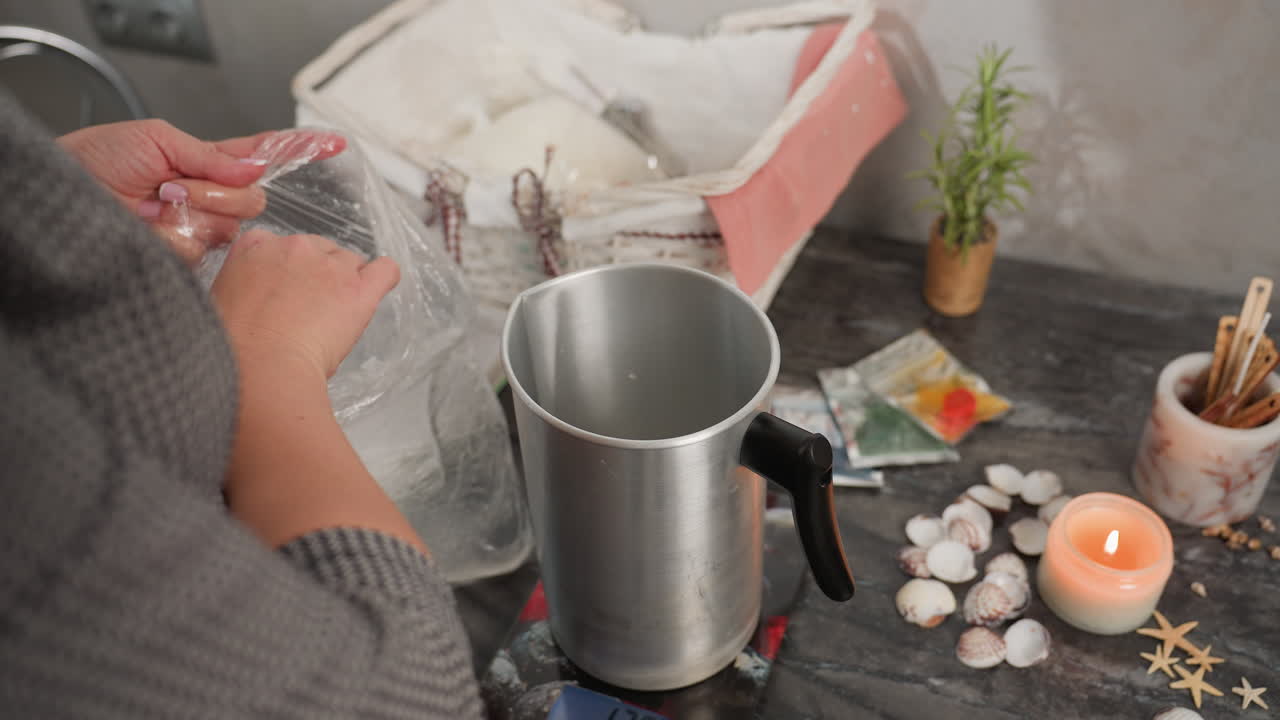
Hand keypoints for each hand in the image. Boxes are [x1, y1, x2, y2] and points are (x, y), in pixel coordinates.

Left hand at [58, 120, 344, 263]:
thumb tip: (257, 170)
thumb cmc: (95, 161)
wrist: (62, 199)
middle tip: (171, 186)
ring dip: (190, 213)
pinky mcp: (184, 261)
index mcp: (206, 165)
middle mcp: (208, 201)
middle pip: (252, 202)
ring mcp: (198, 232)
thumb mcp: (157, 139)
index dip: (300, 150)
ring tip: (151, 207)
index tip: (335, 143)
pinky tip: (149, 230)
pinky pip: (201, 249)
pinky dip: (173, 237)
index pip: (263, 157)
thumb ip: (212, 156)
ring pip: (229, 227)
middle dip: (216, 192)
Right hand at [211, 229, 399, 381]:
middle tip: (308, 312)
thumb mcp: (222, 302)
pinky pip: (385, 269)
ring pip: (350, 261)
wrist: (261, 368)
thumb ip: (243, 284)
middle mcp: (294, 246)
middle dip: (317, 276)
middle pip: (319, 250)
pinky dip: (385, 277)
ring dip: (346, 282)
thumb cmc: (235, 349)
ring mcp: (330, 265)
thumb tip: (257, 295)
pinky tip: (375, 292)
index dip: (285, 271)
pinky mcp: (359, 288)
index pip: (280, 245)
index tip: (283, 294)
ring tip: (334, 315)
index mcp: (255, 246)